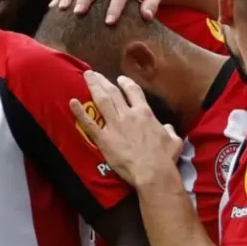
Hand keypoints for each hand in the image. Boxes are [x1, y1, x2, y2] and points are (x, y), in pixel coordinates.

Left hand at [71, 71, 182, 186]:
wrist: (153, 172)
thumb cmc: (164, 157)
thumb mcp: (174, 140)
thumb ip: (169, 130)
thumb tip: (168, 127)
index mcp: (144, 113)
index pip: (133, 92)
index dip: (126, 83)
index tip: (120, 79)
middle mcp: (128, 115)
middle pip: (113, 92)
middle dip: (103, 81)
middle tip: (94, 73)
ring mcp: (115, 126)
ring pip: (101, 101)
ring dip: (93, 86)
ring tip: (86, 76)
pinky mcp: (104, 139)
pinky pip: (90, 124)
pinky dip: (80, 112)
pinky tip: (72, 102)